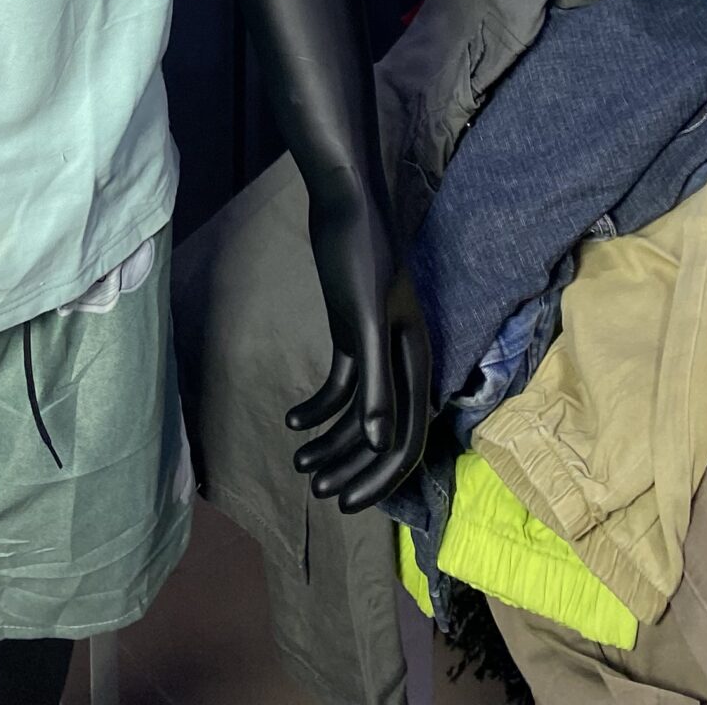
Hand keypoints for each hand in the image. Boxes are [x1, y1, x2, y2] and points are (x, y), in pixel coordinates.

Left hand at [287, 187, 431, 509]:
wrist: (344, 202)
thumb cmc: (359, 255)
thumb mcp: (364, 321)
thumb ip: (376, 382)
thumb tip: (380, 444)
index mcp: (414, 361)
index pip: (405, 438)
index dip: (379, 477)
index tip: (348, 503)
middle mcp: (401, 360)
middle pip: (383, 432)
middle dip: (352, 466)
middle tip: (316, 491)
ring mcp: (376, 347)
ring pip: (359, 412)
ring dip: (332, 441)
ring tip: (298, 463)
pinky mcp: (353, 332)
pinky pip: (341, 384)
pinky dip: (319, 406)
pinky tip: (291, 419)